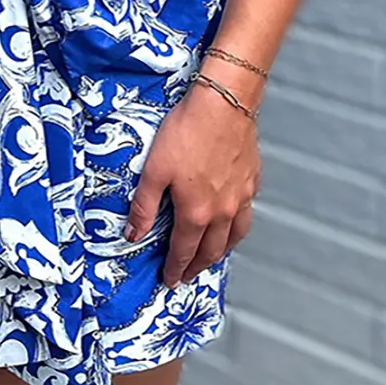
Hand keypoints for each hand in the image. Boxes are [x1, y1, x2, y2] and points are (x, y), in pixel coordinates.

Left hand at [124, 80, 260, 285]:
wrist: (223, 104)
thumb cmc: (187, 132)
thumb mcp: (154, 170)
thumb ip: (144, 206)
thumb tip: (133, 234)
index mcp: (196, 212)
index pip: (184, 251)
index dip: (176, 268)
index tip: (170, 280)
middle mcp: (223, 212)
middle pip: (212, 250)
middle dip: (198, 266)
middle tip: (188, 275)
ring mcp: (241, 196)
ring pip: (235, 236)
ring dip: (222, 251)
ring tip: (212, 256)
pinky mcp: (252, 179)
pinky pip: (247, 214)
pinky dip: (238, 227)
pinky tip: (233, 220)